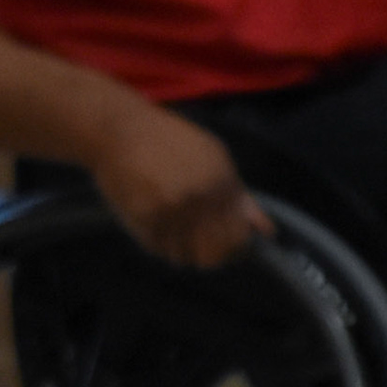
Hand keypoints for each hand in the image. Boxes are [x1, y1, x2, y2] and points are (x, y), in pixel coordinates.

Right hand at [88, 105, 272, 268]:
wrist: (118, 130)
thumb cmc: (168, 138)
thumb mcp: (212, 156)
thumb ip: (239, 195)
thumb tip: (268, 231)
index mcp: (220, 183)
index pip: (238, 237)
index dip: (237, 246)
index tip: (229, 243)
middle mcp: (198, 199)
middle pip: (214, 254)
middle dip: (212, 253)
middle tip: (201, 240)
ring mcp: (169, 211)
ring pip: (186, 257)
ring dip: (185, 250)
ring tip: (177, 230)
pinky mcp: (143, 218)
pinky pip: (161, 249)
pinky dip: (163, 244)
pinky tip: (160, 224)